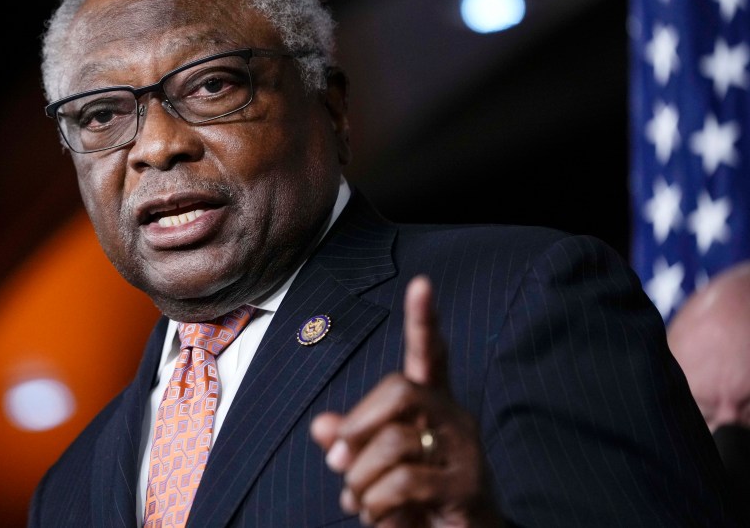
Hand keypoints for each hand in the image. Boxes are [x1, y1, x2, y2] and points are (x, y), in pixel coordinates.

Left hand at [310, 276, 499, 526]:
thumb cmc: (416, 502)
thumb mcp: (375, 468)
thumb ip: (352, 443)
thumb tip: (322, 426)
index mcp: (432, 406)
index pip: (430, 354)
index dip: (423, 320)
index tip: (421, 284)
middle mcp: (454, 418)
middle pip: (399, 388)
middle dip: (358, 423)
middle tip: (337, 460)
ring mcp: (465, 450)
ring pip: (392, 442)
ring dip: (358, 481)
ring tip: (359, 503)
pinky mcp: (466, 485)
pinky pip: (403, 483)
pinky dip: (375, 505)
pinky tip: (377, 517)